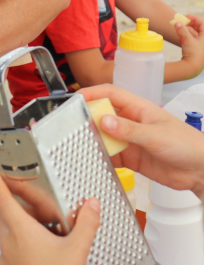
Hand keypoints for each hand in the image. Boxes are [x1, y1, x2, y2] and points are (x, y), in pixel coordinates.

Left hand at [0, 168, 99, 264]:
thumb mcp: (77, 250)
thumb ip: (86, 224)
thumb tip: (92, 205)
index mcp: (20, 230)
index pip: (2, 198)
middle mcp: (8, 241)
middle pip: (2, 213)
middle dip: (8, 201)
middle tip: (19, 194)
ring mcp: (5, 257)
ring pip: (5, 232)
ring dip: (14, 223)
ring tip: (34, 223)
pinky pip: (9, 249)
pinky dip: (18, 243)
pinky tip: (35, 249)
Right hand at [82, 84, 203, 197]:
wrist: (201, 171)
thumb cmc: (187, 145)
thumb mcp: (156, 135)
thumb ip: (128, 129)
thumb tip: (103, 121)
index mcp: (138, 109)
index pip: (110, 94)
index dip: (93, 93)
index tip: (76, 98)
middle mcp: (131, 122)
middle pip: (103, 115)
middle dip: (88, 118)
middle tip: (74, 125)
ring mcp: (130, 140)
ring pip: (104, 136)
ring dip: (93, 140)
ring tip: (81, 144)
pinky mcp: (130, 158)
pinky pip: (110, 156)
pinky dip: (100, 158)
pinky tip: (93, 160)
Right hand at [177, 15, 203, 79]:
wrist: (193, 67)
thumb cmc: (194, 53)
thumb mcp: (187, 40)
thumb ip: (182, 30)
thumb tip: (177, 23)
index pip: (202, 23)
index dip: (194, 18)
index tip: (186, 16)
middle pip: (199, 29)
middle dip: (190, 24)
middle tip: (182, 22)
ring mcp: (201, 46)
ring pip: (195, 35)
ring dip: (187, 31)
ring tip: (179, 29)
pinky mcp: (196, 51)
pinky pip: (192, 41)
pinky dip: (187, 38)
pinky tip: (180, 39)